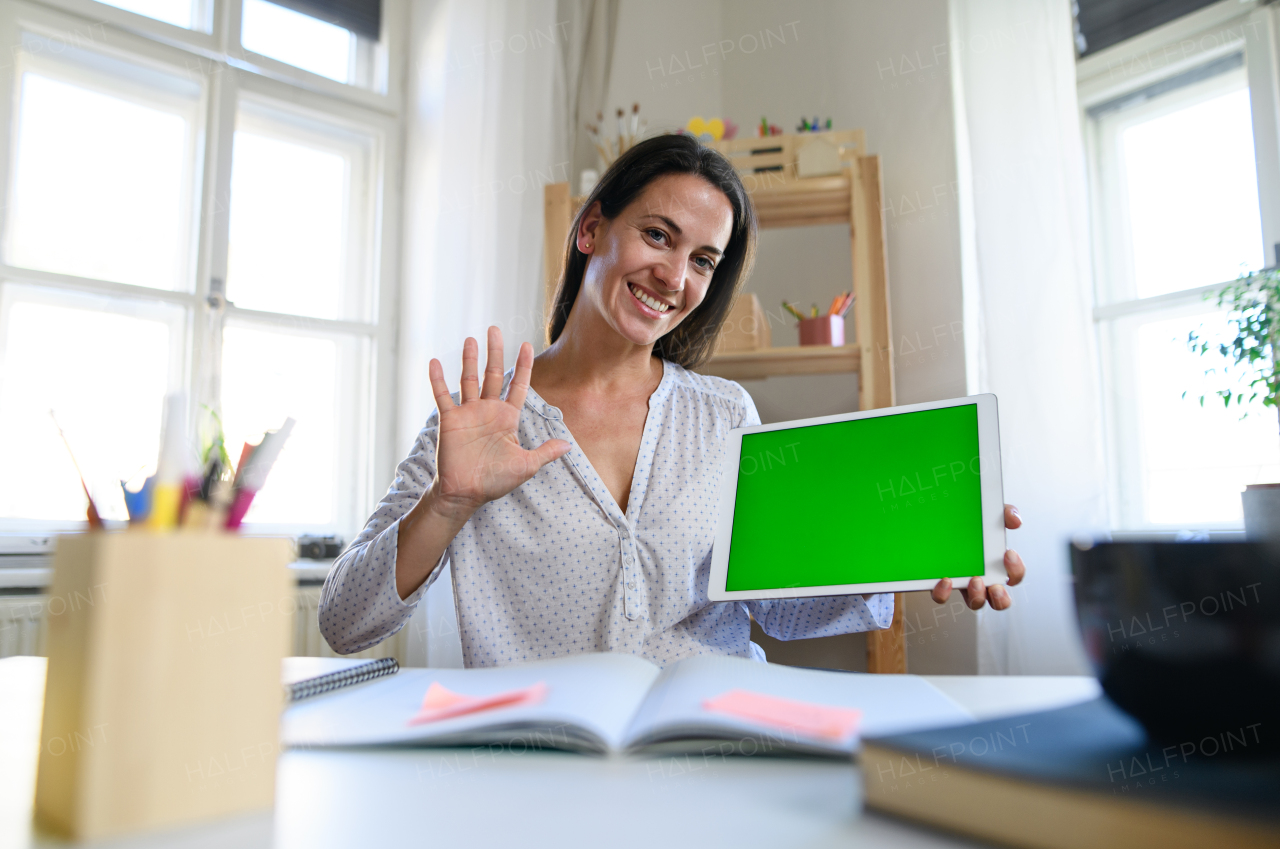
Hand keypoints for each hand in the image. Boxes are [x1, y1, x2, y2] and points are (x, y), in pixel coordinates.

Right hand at [425, 327, 569, 519]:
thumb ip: (546, 451)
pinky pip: (442, 395)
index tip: (526, 345)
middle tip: (495, 329)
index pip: (518, 386)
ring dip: (469, 359)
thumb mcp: (526, 465)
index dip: (523, 366)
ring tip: (471, 339)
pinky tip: (434, 361)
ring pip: (469, 379)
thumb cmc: (495, 481)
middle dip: (495, 352)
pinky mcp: (450, 420)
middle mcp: (488, 411)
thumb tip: (569, 444)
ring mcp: (468, 413)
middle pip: (493, 375)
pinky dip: (437, 379)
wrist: (466, 493)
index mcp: (507, 418)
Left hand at [930, 504, 1024, 610]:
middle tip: (994, 585)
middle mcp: (982, 578)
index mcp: (995, 564)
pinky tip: (945, 579)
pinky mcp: (940, 583)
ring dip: (978, 597)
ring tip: (974, 581)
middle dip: (1001, 598)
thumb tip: (1015, 520)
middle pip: (1000, 601)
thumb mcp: (988, 514)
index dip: (1016, 570)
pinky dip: (944, 593)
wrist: (935, 522)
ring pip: (975, 603)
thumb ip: (1004, 514)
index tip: (1008, 554)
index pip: (1014, 575)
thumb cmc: (968, 524)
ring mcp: (962, 583)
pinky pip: (942, 597)